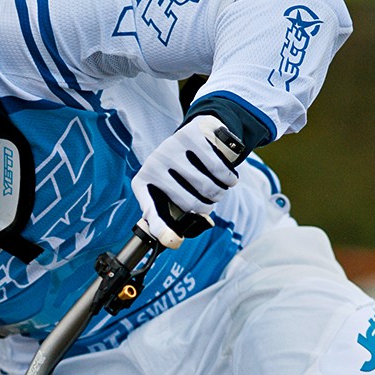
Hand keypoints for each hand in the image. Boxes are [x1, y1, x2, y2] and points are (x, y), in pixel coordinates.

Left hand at [132, 114, 239, 246]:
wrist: (195, 133)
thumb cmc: (182, 172)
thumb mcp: (172, 191)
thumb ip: (174, 216)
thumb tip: (174, 241)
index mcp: (143, 183)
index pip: (150, 210)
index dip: (161, 229)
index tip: (173, 241)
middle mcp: (153, 164)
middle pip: (188, 202)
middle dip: (206, 208)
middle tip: (211, 203)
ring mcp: (170, 148)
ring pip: (205, 186)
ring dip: (219, 194)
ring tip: (220, 191)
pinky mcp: (190, 136)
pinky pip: (216, 167)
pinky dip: (228, 178)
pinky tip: (230, 179)